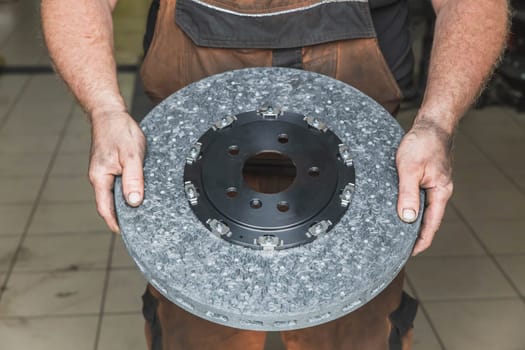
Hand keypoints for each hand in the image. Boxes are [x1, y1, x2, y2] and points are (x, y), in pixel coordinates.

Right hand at [88, 110, 145, 232]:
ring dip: (124, 203)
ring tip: (140, 212)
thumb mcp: (131, 156)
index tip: (125, 233)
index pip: (105, 208)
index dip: (115, 223)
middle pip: (109, 203)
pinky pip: (117, 183)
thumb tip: (134, 201)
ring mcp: (103, 171)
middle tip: (138, 226)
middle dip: (121, 215)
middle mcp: (99, 177)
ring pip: (114, 193)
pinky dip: (126, 191)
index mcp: (100, 178)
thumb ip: (133, 179)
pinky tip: (137, 192)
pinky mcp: (109, 166)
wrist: (110, 113)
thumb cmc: (120, 131)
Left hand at [395, 119, 453, 254]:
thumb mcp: (410, 169)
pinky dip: (410, 206)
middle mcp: (439, 190)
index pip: (431, 225)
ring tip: (396, 232)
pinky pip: (419, 196)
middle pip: (428, 219)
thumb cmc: (423, 142)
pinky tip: (399, 208)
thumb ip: (408, 193)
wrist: (432, 123)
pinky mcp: (427, 177)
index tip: (409, 254)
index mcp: (440, 192)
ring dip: (411, 220)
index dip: (421, 241)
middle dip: (415, 234)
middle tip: (399, 248)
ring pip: (422, 208)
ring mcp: (434, 184)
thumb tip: (407, 218)